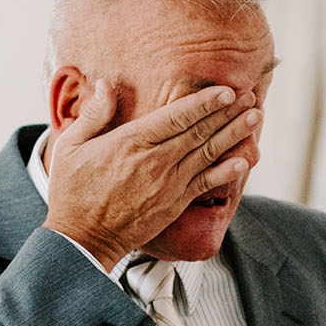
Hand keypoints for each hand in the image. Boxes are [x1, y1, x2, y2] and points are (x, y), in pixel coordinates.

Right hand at [44, 79, 262, 268]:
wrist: (82, 240)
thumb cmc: (73, 192)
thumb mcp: (71, 147)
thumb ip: (93, 115)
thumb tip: (106, 85)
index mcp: (131, 143)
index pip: (176, 117)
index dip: (204, 103)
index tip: (225, 90)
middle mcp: (155, 162)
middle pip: (199, 132)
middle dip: (227, 113)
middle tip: (249, 96)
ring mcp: (168, 185)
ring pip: (208, 155)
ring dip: (234, 135)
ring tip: (255, 118)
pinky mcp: (174, 204)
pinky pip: (206, 184)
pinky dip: (227, 172)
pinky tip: (245, 160)